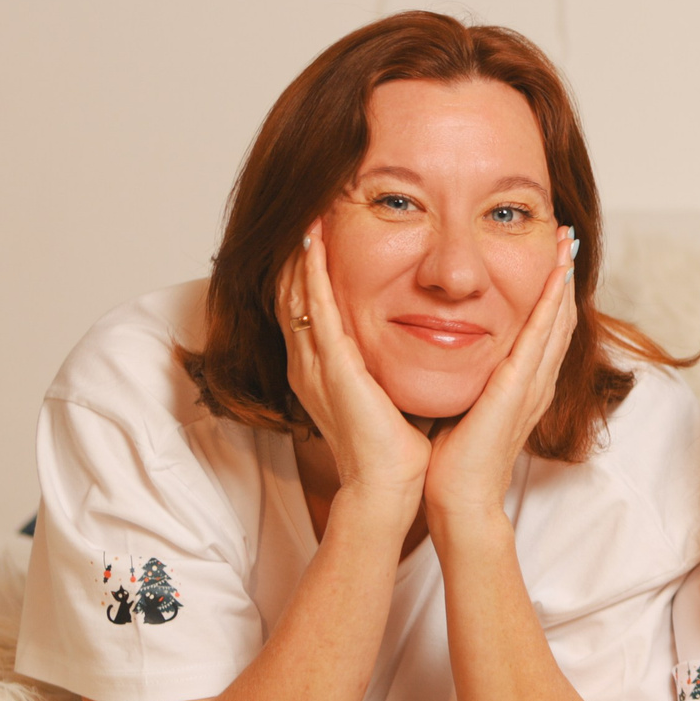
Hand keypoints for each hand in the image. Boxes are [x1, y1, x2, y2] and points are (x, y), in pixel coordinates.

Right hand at [283, 220, 431, 511]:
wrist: (390, 484)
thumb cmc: (394, 445)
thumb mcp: (382, 392)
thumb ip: (380, 366)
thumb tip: (407, 338)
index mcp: (321, 371)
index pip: (306, 310)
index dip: (306, 273)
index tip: (317, 237)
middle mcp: (309, 365)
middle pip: (292, 297)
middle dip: (297, 256)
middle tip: (306, 216)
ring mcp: (316, 366)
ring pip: (297, 296)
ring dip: (301, 255)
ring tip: (306, 218)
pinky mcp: (332, 368)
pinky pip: (316, 310)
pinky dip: (313, 274)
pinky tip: (313, 246)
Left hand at [423, 229, 579, 525]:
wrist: (458, 499)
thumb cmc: (454, 460)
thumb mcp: (464, 404)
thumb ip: (466, 379)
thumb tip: (445, 351)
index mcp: (521, 384)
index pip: (542, 327)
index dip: (549, 290)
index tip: (551, 254)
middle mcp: (534, 380)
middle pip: (558, 316)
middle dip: (564, 273)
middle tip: (568, 234)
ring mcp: (531, 385)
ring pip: (556, 320)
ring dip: (564, 278)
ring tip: (568, 241)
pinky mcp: (518, 390)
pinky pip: (540, 338)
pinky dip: (551, 304)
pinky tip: (555, 276)